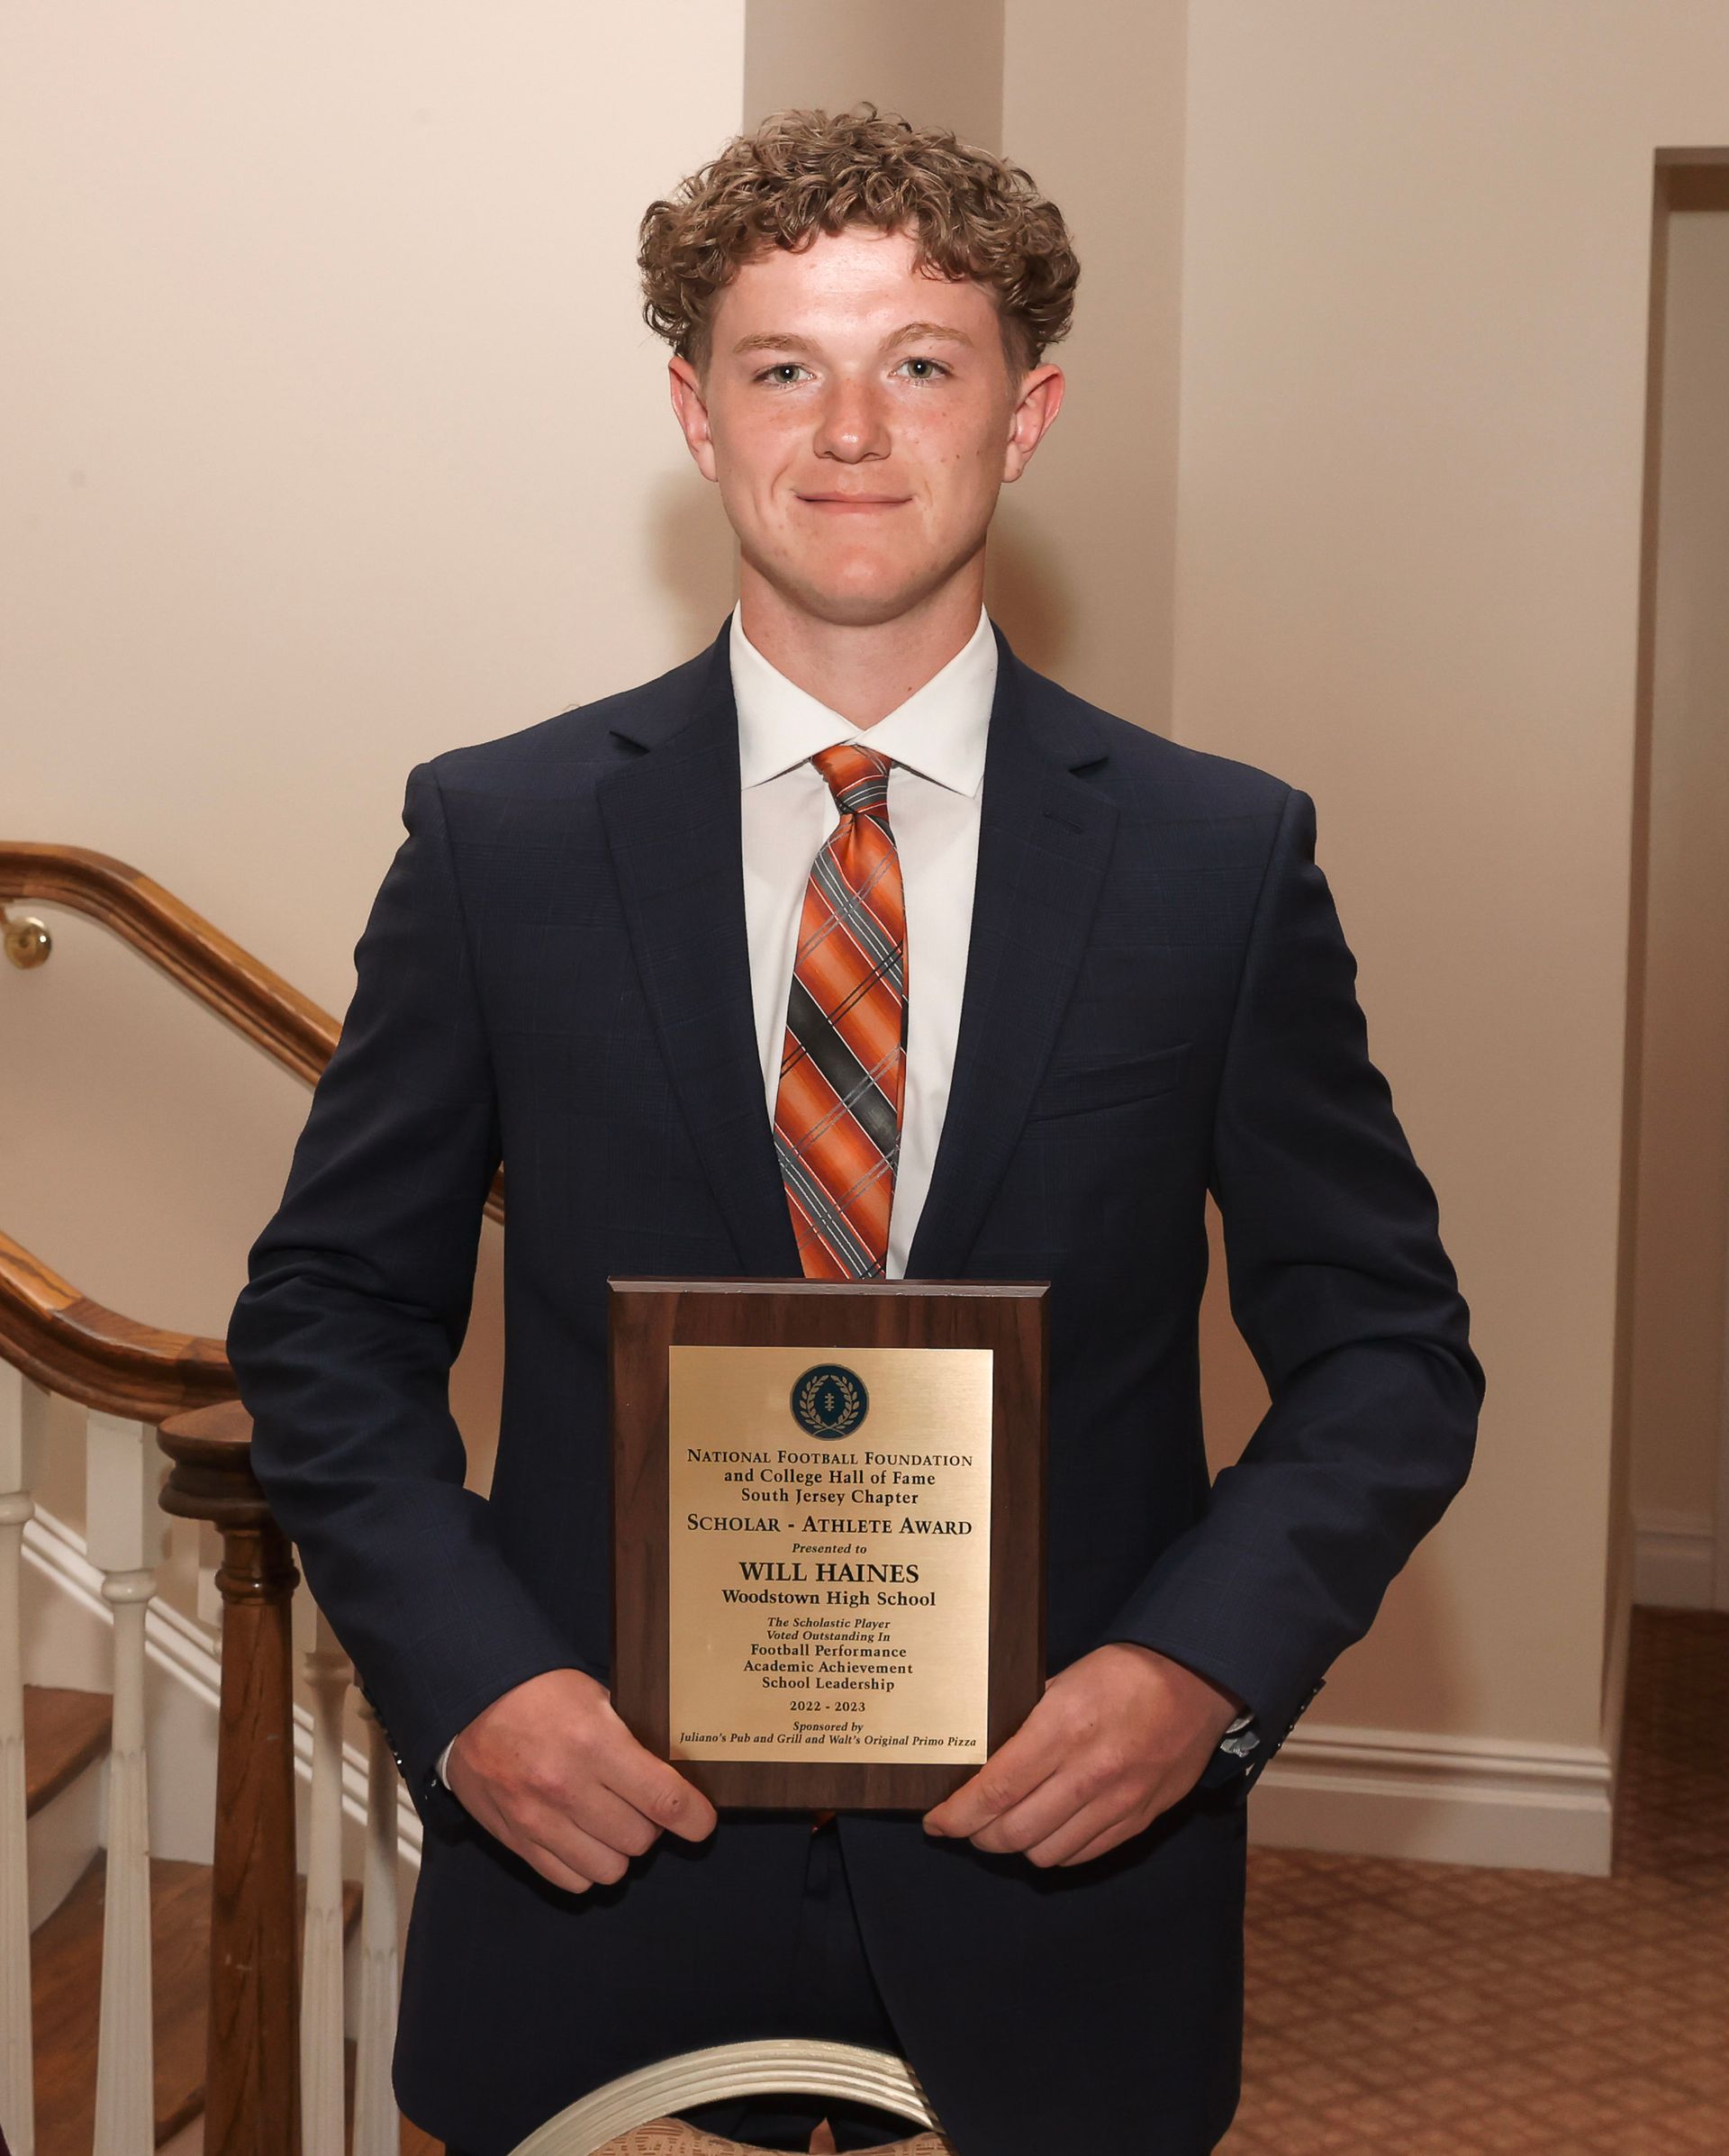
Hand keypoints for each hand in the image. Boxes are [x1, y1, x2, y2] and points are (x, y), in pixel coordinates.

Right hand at [444, 1667, 717, 1892]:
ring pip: (609, 1869)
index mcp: (594, 1744)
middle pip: (640, 1839)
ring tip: (610, 1822)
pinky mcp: (516, 1840)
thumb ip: (631, 1736)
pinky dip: (584, 1866)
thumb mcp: (596, 1696)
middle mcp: (567, 1788)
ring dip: (618, 1849)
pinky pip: (569, 1880)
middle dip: (651, 1825)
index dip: (694, 1818)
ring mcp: (538, 1820)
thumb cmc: (538, 1693)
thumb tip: (672, 1768)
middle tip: (641, 1804)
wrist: (470, 1702)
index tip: (702, 1822)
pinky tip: (582, 1838)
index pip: (663, 1799)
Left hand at [920, 1642, 1244, 1867]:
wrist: (1198, 1683)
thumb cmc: (1126, 1672)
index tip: (936, 1821)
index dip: (957, 1814)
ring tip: (1006, 1826)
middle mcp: (1089, 1773)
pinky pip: (1083, 1855)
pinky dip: (1056, 1849)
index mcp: (1064, 1729)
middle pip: (1013, 1831)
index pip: (995, 1790)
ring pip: (1045, 1852)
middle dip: (978, 1835)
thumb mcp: (1066, 1678)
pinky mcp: (1139, 1820)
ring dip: (1016, 1845)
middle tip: (965, 1823)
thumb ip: (1028, 1719)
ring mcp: (1117, 1802)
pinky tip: (1047, 1829)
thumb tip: (988, 1752)